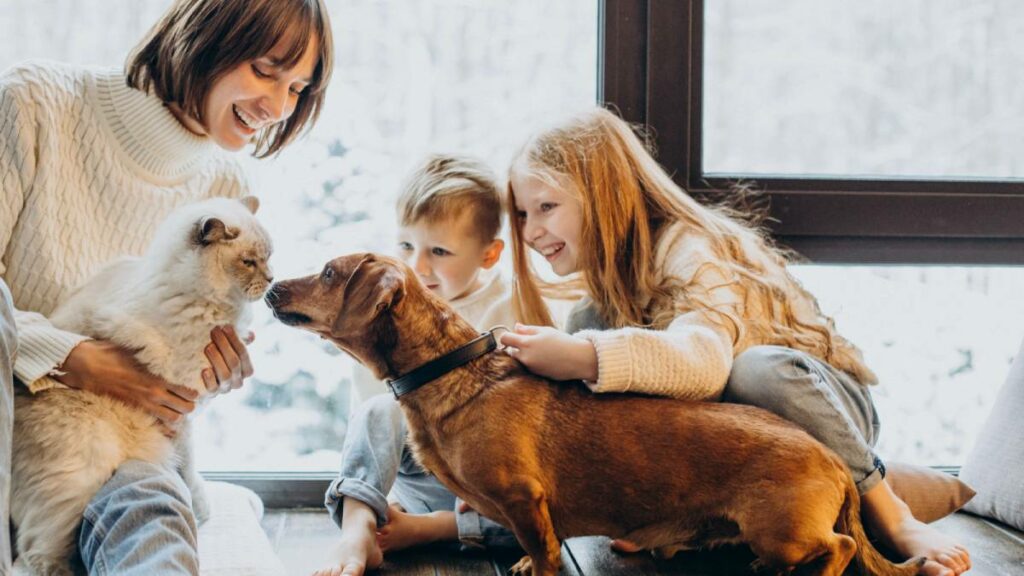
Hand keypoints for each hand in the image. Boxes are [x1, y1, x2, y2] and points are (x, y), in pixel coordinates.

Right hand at [55, 339, 196, 436]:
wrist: (84, 364)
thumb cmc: (110, 353)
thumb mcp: (137, 350)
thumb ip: (155, 355)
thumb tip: (169, 349)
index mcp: (156, 378)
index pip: (186, 391)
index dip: (194, 393)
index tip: (195, 390)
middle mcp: (152, 395)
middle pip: (184, 409)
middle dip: (189, 406)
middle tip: (188, 401)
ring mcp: (141, 406)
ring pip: (172, 420)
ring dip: (177, 416)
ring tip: (177, 409)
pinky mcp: (130, 411)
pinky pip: (152, 425)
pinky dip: (162, 426)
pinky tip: (164, 423)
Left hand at [201, 325, 254, 395]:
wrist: (198, 376)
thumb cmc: (218, 357)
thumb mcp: (229, 348)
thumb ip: (240, 341)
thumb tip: (251, 336)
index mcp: (246, 370)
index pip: (244, 354)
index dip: (235, 340)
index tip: (225, 326)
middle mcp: (238, 381)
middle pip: (234, 363)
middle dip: (224, 345)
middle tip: (215, 332)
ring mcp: (225, 388)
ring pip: (225, 375)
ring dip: (217, 359)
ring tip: (208, 347)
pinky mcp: (211, 394)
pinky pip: (213, 388)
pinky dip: (209, 379)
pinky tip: (204, 370)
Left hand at [499, 323, 597, 381]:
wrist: (578, 360)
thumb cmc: (563, 342)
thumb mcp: (545, 331)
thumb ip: (528, 329)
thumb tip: (515, 327)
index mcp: (526, 343)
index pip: (504, 339)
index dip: (507, 336)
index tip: (512, 335)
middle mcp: (525, 357)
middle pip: (510, 351)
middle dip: (516, 347)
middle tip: (530, 343)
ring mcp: (530, 367)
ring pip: (519, 360)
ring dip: (523, 355)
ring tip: (539, 351)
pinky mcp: (536, 375)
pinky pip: (527, 367)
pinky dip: (531, 362)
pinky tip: (544, 359)